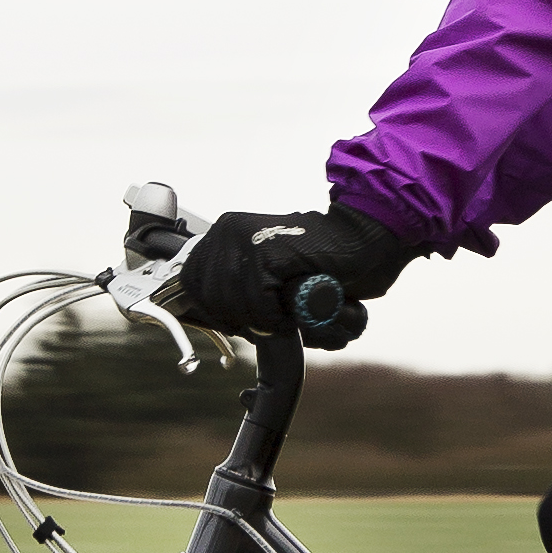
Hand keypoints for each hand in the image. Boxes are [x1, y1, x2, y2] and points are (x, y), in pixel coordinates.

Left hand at [164, 200, 414, 332]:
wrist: (361, 243)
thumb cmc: (320, 267)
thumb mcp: (266, 277)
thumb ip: (236, 290)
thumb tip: (201, 315)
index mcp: (223, 234)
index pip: (190, 284)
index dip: (214, 312)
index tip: (241, 321)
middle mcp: (228, 231)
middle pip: (206, 298)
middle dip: (238, 319)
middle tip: (272, 318)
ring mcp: (245, 238)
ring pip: (232, 304)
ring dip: (263, 320)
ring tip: (289, 312)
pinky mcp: (266, 250)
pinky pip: (257, 303)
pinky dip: (277, 317)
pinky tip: (295, 309)